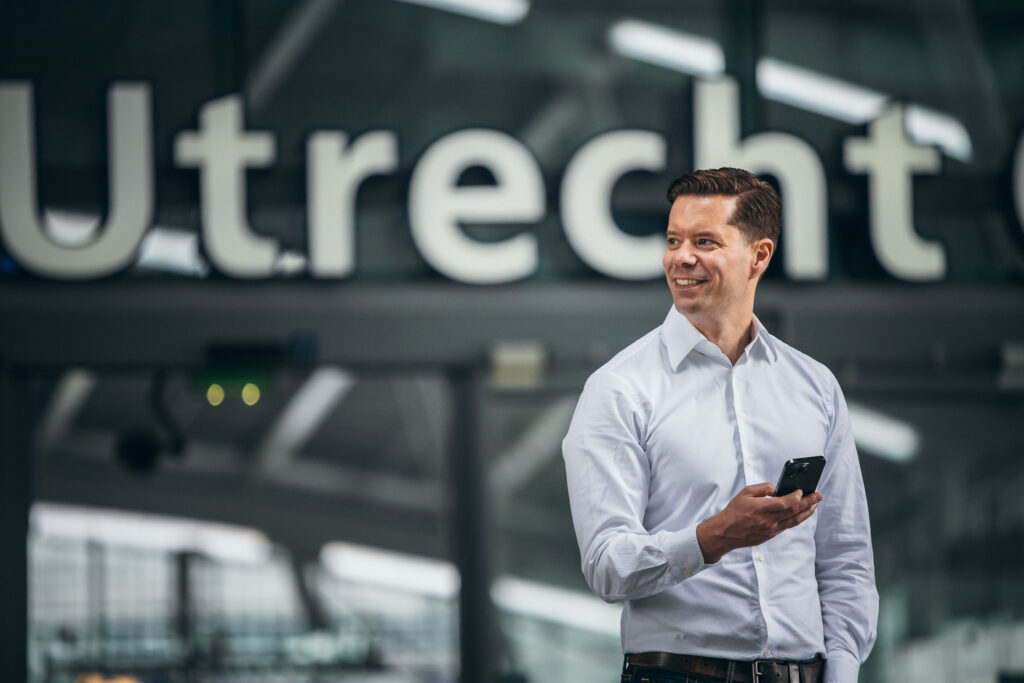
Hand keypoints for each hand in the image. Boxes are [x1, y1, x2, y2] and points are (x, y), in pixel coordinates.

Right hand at [696, 483, 820, 563]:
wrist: (726, 532)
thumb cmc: (735, 511)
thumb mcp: (745, 493)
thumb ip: (763, 488)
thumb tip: (777, 489)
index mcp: (761, 508)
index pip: (785, 503)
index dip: (796, 496)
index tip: (802, 490)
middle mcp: (769, 520)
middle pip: (794, 511)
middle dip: (808, 502)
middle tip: (818, 496)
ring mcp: (771, 529)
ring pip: (794, 521)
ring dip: (807, 512)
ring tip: (814, 505)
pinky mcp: (771, 535)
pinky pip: (788, 526)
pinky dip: (797, 519)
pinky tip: (802, 513)